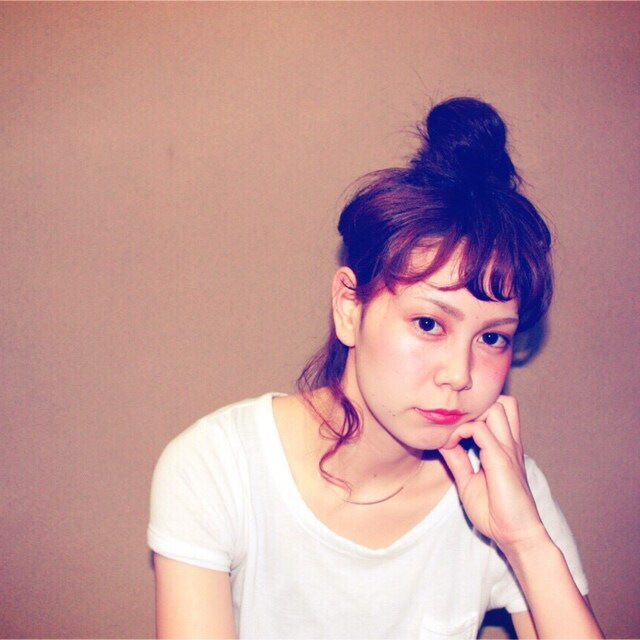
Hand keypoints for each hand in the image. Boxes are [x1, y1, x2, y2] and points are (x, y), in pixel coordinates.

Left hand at [438, 395, 546, 553]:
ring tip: (456, 433)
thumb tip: (443, 442)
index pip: (498, 411)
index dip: (474, 412)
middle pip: (501, 401)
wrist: (515, 536)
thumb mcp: (468, 481)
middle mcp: (509, 443)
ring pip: (495, 407)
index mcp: (505, 447)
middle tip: (457, 424)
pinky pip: (480, 430)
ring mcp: (507, 449)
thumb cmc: (495, 513)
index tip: (452, 430)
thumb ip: (458, 460)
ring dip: (472, 415)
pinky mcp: (501, 459)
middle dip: (477, 406)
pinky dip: (462, 431)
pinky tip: (452, 444)